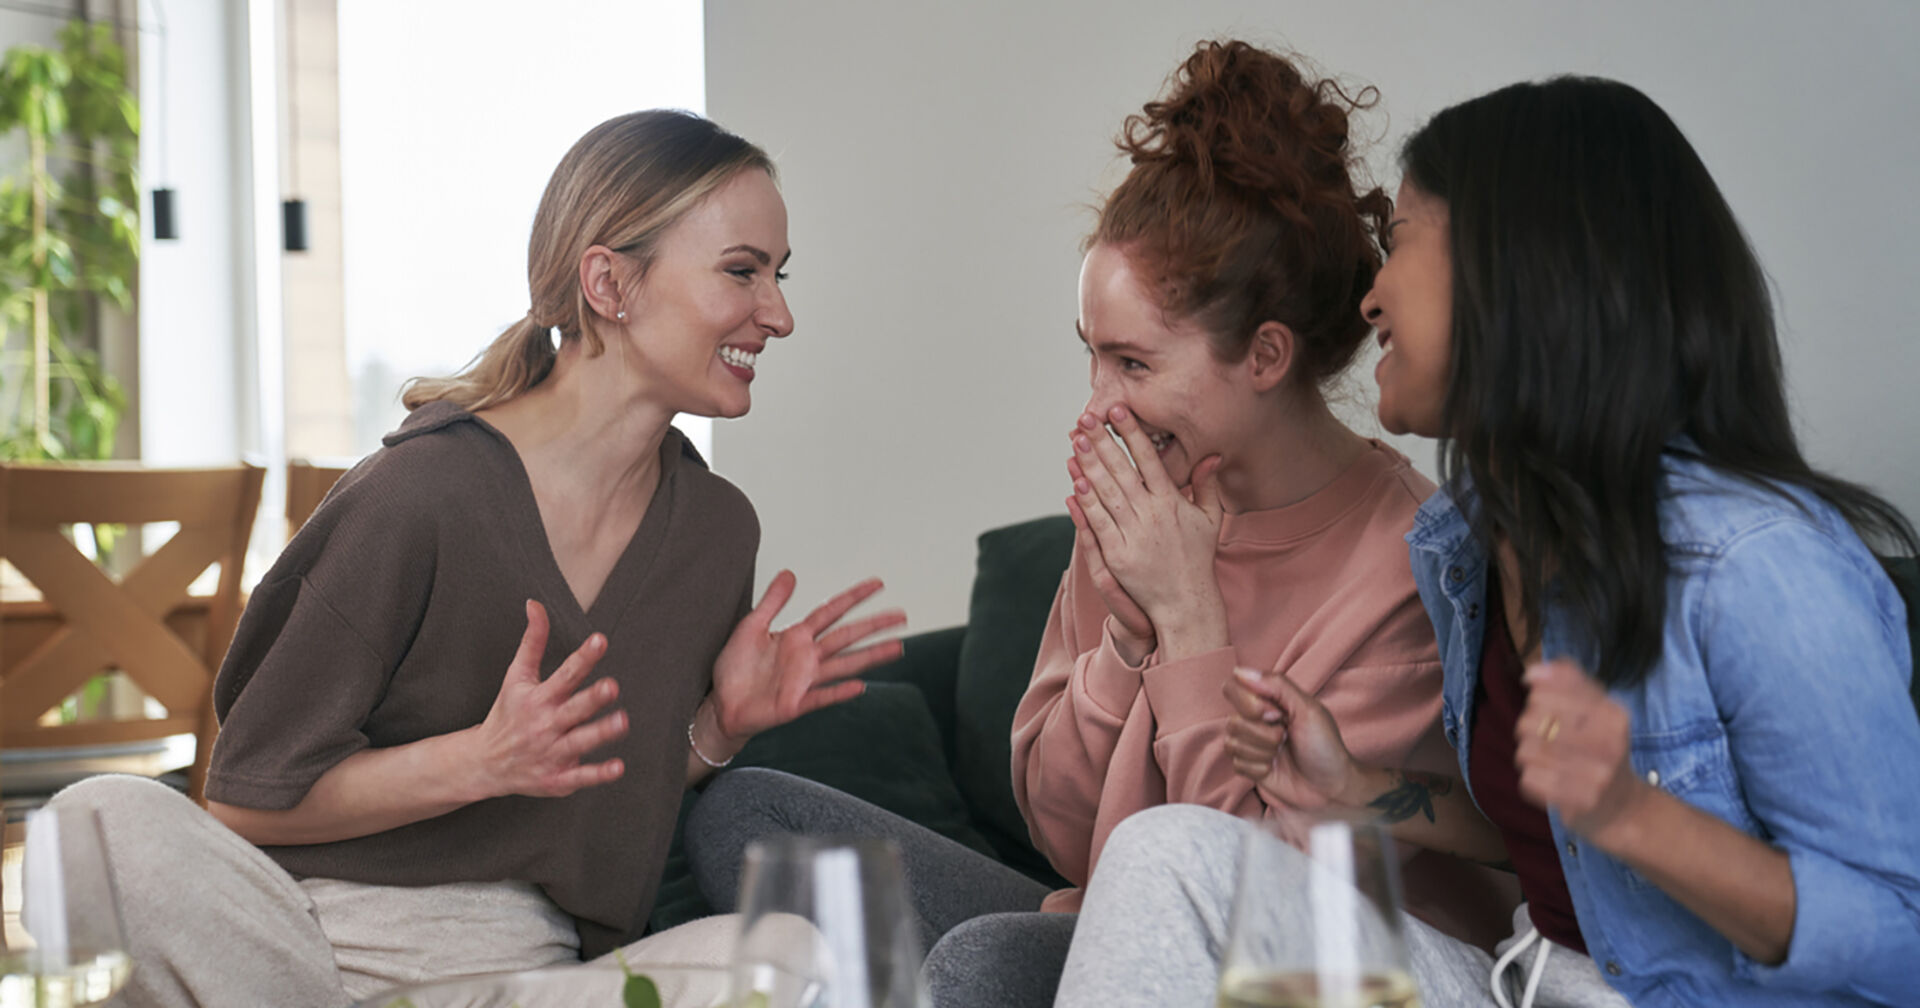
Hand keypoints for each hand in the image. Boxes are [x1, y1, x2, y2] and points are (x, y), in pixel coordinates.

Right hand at [472, 599, 628, 798]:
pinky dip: (598, 774)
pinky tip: (617, 766)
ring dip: (600, 733)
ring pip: (579, 742)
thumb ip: (532, 641)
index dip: (583, 657)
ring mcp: (551, 752)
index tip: (599, 640)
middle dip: (592, 698)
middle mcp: (546, 724)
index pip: (564, 674)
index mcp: (539, 698)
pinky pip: (580, 777)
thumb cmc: (506, 714)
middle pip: (573, 709)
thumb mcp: (516, 676)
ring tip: (621, 722)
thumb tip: (535, 604)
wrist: (484, 763)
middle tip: (611, 686)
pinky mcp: (557, 778)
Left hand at [708, 571, 906, 742]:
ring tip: (896, 647)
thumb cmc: (735, 669)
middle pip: (847, 636)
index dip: (854, 597)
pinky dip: (839, 692)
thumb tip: (789, 573)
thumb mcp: (751, 626)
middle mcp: (806, 657)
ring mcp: (804, 680)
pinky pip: (821, 696)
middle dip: (874, 625)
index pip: (832, 611)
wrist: (722, 704)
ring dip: (870, 656)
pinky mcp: (795, 704)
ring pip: (844, 664)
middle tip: (901, 616)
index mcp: (796, 636)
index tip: (877, 585)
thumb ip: (772, 601)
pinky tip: (859, 687)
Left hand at [1068, 405, 1226, 650]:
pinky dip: (1086, 502)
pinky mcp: (1118, 554)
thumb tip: (1213, 455)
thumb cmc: (1197, 558)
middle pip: (1122, 470)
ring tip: (1075, 440)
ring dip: (1089, 465)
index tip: (1119, 411)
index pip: (1149, 460)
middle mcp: (1152, 514)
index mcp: (1172, 502)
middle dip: (1103, 441)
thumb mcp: (1210, 519)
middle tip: (1087, 417)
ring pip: (1106, 492)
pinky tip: (1075, 481)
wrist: (1186, 601)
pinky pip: (1099, 522)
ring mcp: (1134, 534)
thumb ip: (1207, 485)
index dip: (1132, 434)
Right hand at [1224, 666, 1360, 807]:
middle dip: (1262, 733)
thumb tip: (1241, 671)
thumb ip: (1277, 685)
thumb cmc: (1325, 747)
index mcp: (1269, 700)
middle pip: (1233, 720)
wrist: (1331, 788)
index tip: (1274, 713)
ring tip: (1282, 753)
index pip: (1233, 688)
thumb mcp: (1308, 710)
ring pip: (1232, 743)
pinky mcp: (1248, 766)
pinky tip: (1274, 768)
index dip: (1248, 702)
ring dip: (1263, 751)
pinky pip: (1237, 764)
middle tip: (1284, 736)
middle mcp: (1256, 720)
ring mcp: (1250, 744)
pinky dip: (1259, 768)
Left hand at [1515, 659, 1651, 846]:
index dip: (1536, 700)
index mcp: (1613, 714)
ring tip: (1550, 761)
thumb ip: (1567, 680)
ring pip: (1525, 752)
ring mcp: (1596, 775)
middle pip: (1528, 722)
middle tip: (1548, 739)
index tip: (1550, 710)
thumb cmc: (1602, 748)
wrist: (1624, 806)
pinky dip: (1534, 780)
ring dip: (1530, 756)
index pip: (1543, 694)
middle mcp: (1609, 743)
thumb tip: (1532, 672)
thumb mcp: (1596, 707)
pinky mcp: (1580, 802)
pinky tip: (1552, 781)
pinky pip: (1529, 781)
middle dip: (1529, 730)